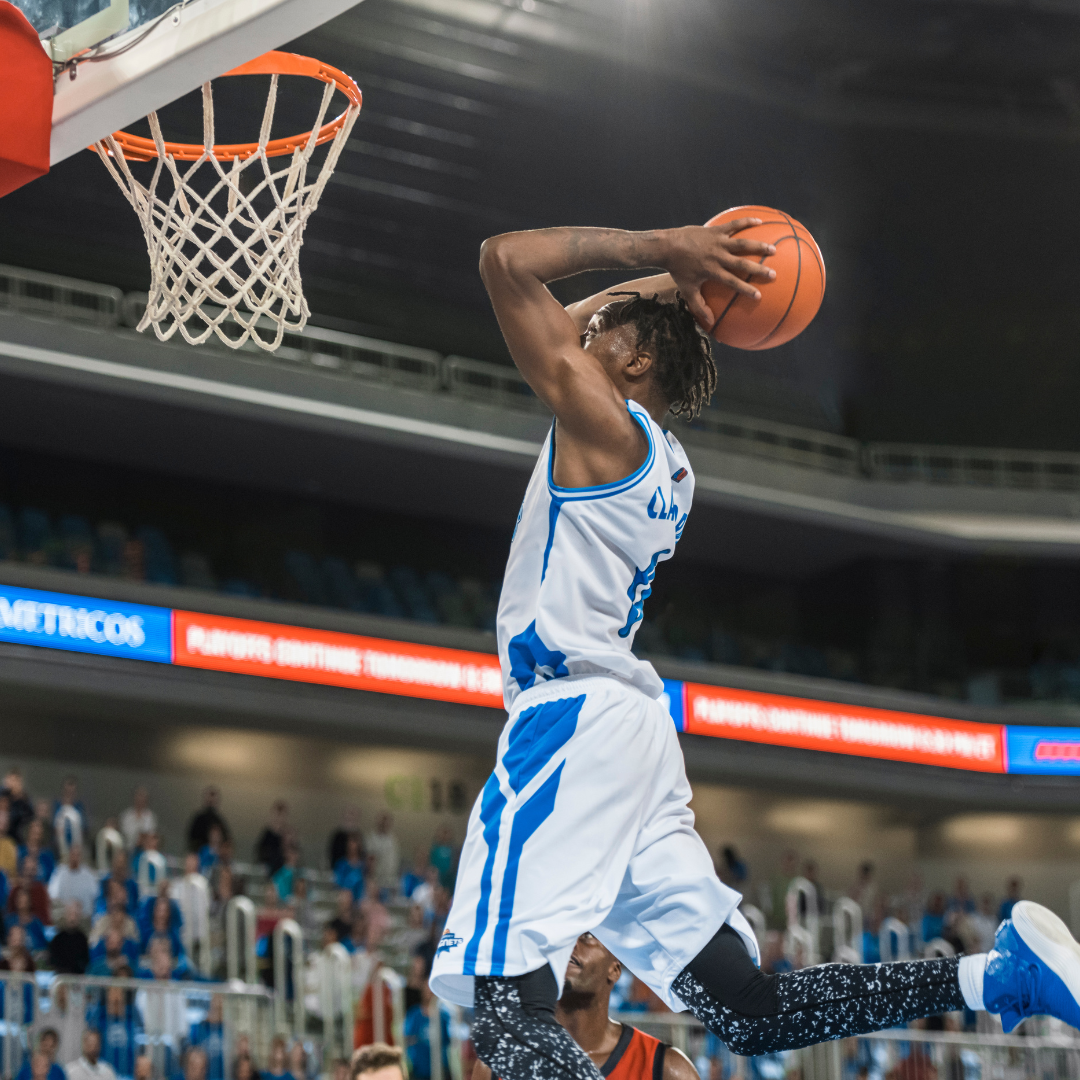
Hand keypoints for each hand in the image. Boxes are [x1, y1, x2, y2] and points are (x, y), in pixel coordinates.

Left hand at [661, 220, 775, 328]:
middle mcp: (717, 257)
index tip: (758, 295)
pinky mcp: (716, 230)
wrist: (668, 247)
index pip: (732, 282)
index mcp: (712, 272)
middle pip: (742, 264)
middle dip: (758, 269)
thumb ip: (698, 306)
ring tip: (773, 249)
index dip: (745, 289)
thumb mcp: (687, 290)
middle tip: (773, 274)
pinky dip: (747, 222)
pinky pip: (734, 224)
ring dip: (759, 246)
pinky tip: (760, 221)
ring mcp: (718, 242)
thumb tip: (710, 322)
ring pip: (742, 243)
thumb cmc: (678, 270)